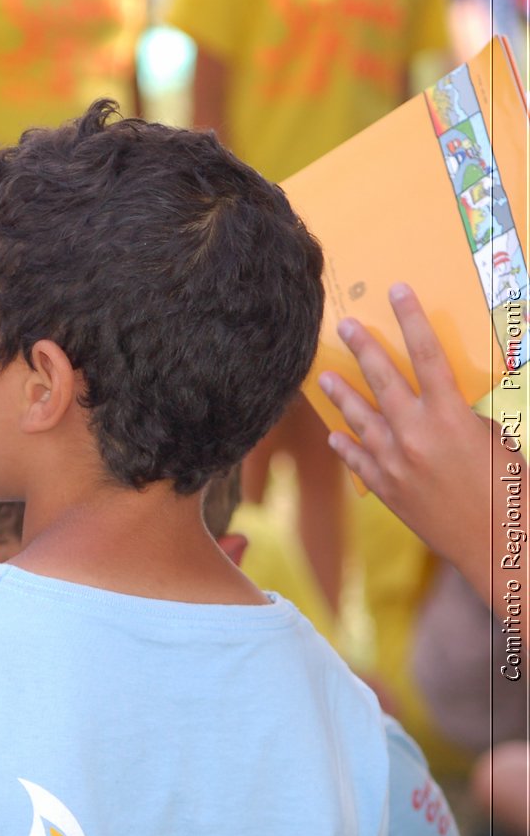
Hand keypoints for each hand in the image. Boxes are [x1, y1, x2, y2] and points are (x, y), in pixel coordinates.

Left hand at [317, 283, 502, 602]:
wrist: (499, 543)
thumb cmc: (511, 489)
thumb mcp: (497, 440)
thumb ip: (464, 417)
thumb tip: (441, 404)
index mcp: (452, 416)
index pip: (428, 355)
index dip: (411, 320)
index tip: (396, 292)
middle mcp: (417, 434)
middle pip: (383, 380)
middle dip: (364, 348)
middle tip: (344, 324)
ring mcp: (396, 462)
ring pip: (360, 418)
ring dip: (342, 394)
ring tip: (325, 376)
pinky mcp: (388, 489)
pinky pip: (359, 460)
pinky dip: (346, 445)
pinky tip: (335, 433)